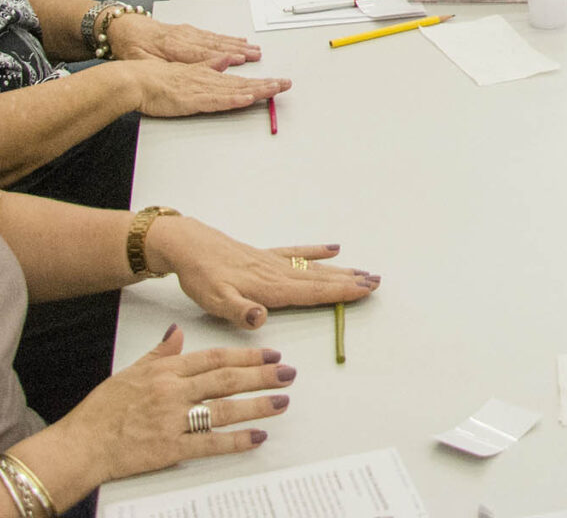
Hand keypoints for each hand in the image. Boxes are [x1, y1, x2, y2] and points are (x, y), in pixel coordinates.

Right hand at [55, 327, 293, 484]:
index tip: (270, 355)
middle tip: (288, 373)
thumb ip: (159, 353)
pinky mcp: (170, 448)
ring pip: (224, 409)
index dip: (246, 356)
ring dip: (256, 405)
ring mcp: (172, 420)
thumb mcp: (129, 372)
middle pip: (225, 380)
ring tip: (281, 401)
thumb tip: (176, 332)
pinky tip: (257, 437)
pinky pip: (210, 443)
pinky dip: (236, 441)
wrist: (80, 445)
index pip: (214, 358)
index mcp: (164, 371)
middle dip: (261, 375)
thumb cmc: (101, 411)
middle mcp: (172, 392)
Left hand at [108, 16, 259, 68]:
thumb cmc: (130, 48)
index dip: (223, 59)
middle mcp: (185, 39)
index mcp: (172, 48)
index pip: (202, 56)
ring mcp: (189, 34)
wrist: (122, 29)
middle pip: (217, 47)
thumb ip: (163, 68)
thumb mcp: (140, 62)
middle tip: (257, 56)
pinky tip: (239, 42)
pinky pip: (213, 37)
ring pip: (218, 41)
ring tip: (255, 51)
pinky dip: (229, 40)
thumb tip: (177, 72)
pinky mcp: (189, 32)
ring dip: (239, 46)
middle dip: (241, 52)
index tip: (240, 61)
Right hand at [130, 58, 288, 118]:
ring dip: (256, 90)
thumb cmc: (155, 78)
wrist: (135, 80)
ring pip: (235, 91)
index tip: (278, 82)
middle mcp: (208, 80)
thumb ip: (207, 65)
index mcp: (207, 74)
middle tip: (287, 84)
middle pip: (243, 84)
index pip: (240, 80)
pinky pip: (216, 101)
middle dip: (267, 85)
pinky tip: (247, 99)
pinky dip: (232, 100)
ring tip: (276, 89)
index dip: (261, 81)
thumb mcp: (186, 69)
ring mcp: (201, 90)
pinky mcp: (191, 100)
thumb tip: (225, 60)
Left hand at [147, 218, 378, 327]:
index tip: (366, 290)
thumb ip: (241, 312)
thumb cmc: (202, 278)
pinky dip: (316, 251)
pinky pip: (297, 253)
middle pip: (321, 279)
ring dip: (340, 270)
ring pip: (314, 268)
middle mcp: (278, 273)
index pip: (313, 292)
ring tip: (364, 271)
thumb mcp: (215, 302)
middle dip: (350, 281)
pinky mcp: (265, 255)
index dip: (341, 292)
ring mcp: (273, 262)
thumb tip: (262, 319)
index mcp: (271, 288)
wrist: (189, 247)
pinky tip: (332, 249)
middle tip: (377, 281)